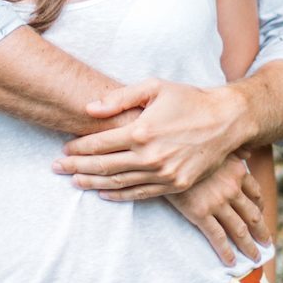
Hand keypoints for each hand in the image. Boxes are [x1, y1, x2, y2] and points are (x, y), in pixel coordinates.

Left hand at [52, 79, 248, 196]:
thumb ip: (120, 97)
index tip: (64, 149)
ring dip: (93, 184)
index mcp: (142, 130)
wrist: (226, 120)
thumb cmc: (188, 99)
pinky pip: (140, 194)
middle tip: (56, 168)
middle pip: (104, 166)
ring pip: (119, 183)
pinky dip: (119, 195)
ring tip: (74, 182)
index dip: (78, 148)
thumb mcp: (154, 87)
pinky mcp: (175, 185)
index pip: (99, 143)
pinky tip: (103, 193)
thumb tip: (89, 108)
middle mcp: (150, 156)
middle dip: (76, 168)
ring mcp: (164, 174)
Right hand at [166, 157, 270, 263]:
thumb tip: (249, 152)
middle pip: (252, 215)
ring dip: (249, 246)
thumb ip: (234, 151)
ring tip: (254, 259)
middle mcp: (232, 188)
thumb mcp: (216, 146)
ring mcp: (217, 202)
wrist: (166, 156)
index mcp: (238, 171)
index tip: (261, 215)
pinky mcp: (200, 213)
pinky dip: (226, 251)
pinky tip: (231, 262)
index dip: (260, 207)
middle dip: (261, 232)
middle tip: (267, 244)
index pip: (255, 193)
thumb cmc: (189, 148)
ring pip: (239, 230)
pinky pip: (218, 237)